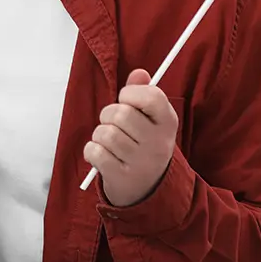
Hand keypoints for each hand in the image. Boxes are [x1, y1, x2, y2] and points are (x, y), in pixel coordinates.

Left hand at [84, 69, 177, 207]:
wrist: (147, 189)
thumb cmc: (143, 144)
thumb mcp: (150, 119)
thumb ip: (143, 93)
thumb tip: (139, 72)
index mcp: (168, 123)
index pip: (151, 96)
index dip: (130, 93)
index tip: (126, 100)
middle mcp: (159, 143)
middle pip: (121, 113)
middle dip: (108, 115)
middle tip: (113, 124)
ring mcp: (142, 162)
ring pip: (105, 133)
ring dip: (99, 135)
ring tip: (109, 142)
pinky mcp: (122, 177)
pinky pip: (95, 152)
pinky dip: (92, 151)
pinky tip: (102, 155)